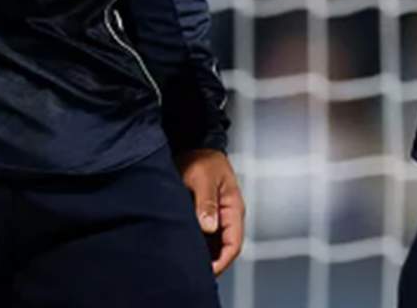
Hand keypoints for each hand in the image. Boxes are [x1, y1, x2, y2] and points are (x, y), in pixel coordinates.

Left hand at [177, 149, 245, 275]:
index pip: (234, 243)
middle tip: (191, 271)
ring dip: (203, 254)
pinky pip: (204, 237)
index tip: (207, 271)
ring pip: (214, 244)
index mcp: (233, 208)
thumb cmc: (203, 160)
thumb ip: (207, 202)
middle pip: (224, 248)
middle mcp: (227, 216)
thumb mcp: (203, 178)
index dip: (222, 261)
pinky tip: (183, 249)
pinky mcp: (205, 215)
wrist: (197, 146)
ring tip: (185, 262)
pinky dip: (196, 245)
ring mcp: (217, 217)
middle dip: (211, 263)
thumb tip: (209, 226)